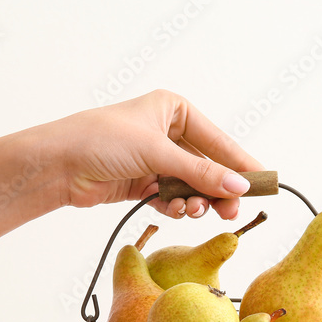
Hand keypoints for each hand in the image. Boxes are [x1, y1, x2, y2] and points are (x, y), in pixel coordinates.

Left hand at [44, 90, 264, 219]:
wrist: (57, 164)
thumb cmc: (101, 140)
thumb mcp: (157, 153)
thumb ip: (200, 173)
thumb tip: (239, 186)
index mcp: (174, 110)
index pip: (217, 140)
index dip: (241, 163)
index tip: (264, 182)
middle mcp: (166, 132)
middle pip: (206, 166)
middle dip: (218, 189)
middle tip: (232, 211)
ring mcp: (154, 160)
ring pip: (190, 186)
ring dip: (195, 201)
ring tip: (195, 212)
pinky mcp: (142, 184)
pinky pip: (171, 198)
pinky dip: (175, 207)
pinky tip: (174, 212)